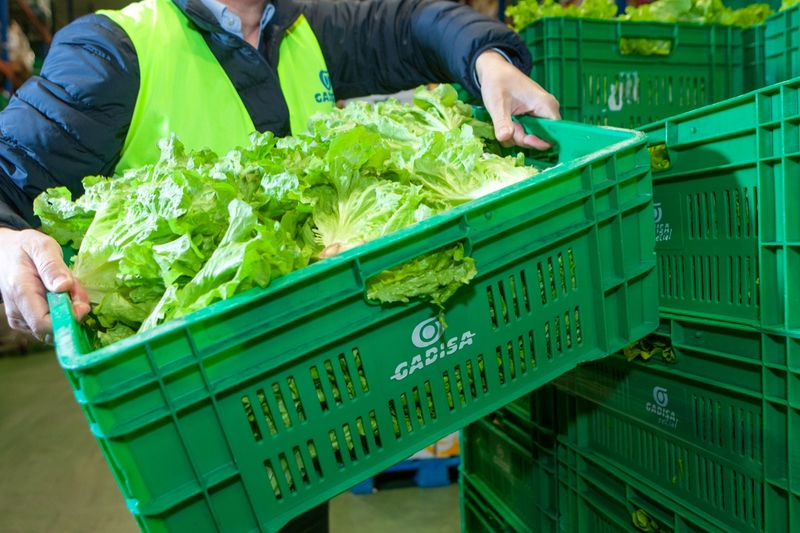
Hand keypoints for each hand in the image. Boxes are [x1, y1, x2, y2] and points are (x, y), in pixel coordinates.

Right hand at [0, 228, 89, 342]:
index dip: (68, 319)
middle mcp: (18, 311)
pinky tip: (60, 294)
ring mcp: (20, 318)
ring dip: (69, 311)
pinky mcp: (26, 321)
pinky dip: (62, 312)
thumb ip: (53, 267)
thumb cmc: (24, 247)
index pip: (43, 324)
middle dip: (73, 313)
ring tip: (68, 287)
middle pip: (53, 329)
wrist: (4, 252)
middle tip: (77, 289)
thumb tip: (64, 287)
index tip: (83, 304)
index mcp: (21, 292)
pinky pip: (50, 325)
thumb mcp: (41, 247)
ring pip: (54, 328)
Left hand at [476, 50, 560, 149]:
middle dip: (521, 137)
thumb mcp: (496, 104)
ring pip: (532, 137)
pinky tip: (507, 120)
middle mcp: (548, 111)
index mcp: (546, 105)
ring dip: (516, 134)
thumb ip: (502, 123)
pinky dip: (514, 131)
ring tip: (506, 119)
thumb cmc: (497, 82)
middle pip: (541, 138)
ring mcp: (541, 114)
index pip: (553, 134)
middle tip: (508, 125)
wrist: (494, 71)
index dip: (539, 142)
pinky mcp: (533, 117)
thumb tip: (504, 138)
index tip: (523, 138)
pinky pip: (526, 132)